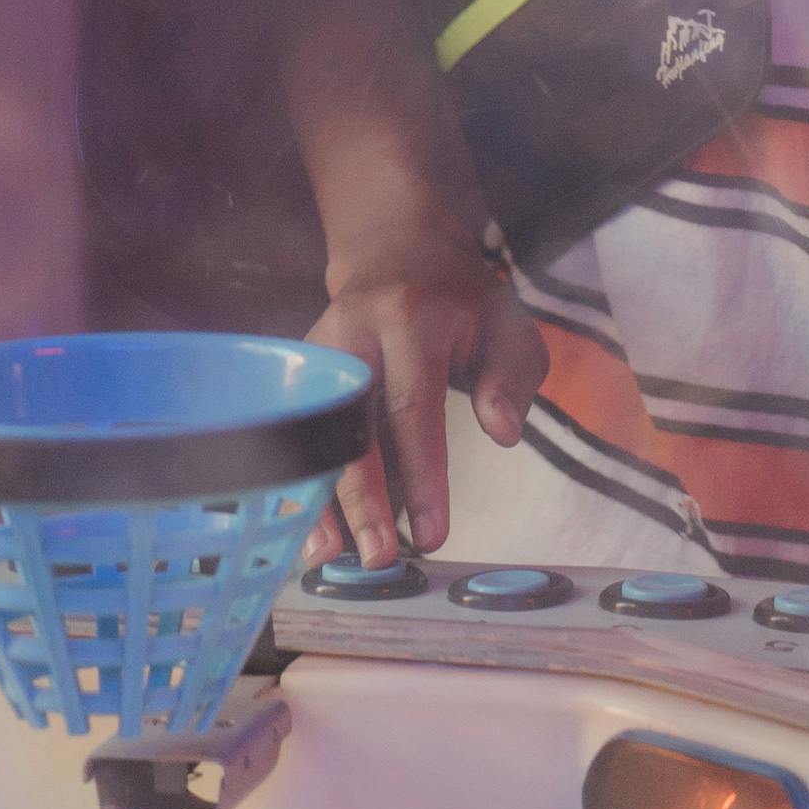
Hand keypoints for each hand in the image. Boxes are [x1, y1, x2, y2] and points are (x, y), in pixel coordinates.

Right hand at [304, 234, 547, 570]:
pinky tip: (304, 527)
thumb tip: (503, 433)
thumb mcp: (505, 323)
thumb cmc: (459, 302)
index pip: (413, 405)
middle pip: (351, 424)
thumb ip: (514, 376)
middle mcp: (354, 331)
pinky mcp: (298, 365)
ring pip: (311, 431)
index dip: (422, 474)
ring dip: (318, 496)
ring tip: (327, 557)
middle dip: (364, 499)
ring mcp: (318, 347)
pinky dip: (297, 480)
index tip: (433, 533)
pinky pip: (295, 430)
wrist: (395, 250)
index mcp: (411, 317)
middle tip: (380, 558)